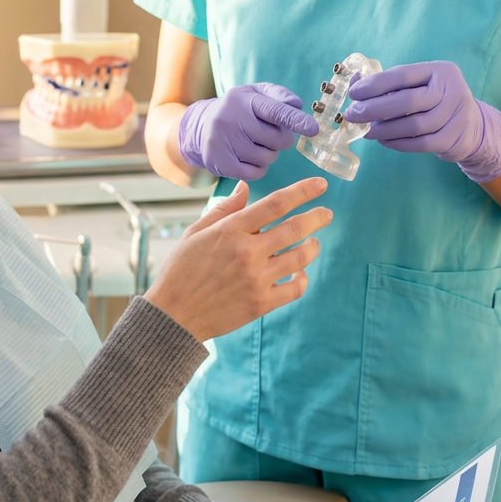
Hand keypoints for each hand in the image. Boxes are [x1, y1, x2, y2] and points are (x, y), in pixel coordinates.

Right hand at [144, 177, 331, 342]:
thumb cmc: (180, 271)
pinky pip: (295, 288)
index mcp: (231, 230)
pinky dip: (303, 278)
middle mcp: (247, 252)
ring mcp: (256, 279)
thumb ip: (224, 210)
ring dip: (313, 246)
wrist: (173, 316)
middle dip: (317, 217)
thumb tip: (246, 188)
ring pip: (300, 257)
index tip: (320, 185)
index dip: (302, 191)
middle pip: (295, 228)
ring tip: (314, 242)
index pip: (275, 204)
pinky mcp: (261, 303)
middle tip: (327, 214)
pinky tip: (300, 272)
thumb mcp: (195, 233)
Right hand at [179, 85, 318, 180]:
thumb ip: (279, 96)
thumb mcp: (256, 94)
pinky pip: (254, 173)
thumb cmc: (239, 110)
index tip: (313, 129)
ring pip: (266, 158)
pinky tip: (250, 158)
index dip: (295, 120)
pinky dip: (258, 168)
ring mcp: (221, 141)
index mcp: (244, 99)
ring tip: (257, 145)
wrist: (200, 127)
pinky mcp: (217, 161)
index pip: (274, 111)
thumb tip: (297, 106)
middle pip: (275, 139)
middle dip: (282, 140)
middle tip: (272, 135)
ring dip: (269, 154)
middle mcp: (230, 118)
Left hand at [344, 61, 500, 182]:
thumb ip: (391, 84)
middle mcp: (451, 90)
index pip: (402, 75)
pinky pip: (419, 144)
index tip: (353, 94)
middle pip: (407, 101)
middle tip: (352, 115)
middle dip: (373, 109)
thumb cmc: (435, 101)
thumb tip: (355, 84)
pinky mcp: (452, 139)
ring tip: (367, 131)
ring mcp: (455, 115)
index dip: (374, 85)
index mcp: (439, 70)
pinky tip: (383, 141)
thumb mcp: (420, 85)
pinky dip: (397, 143)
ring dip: (384, 130)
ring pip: (412, 125)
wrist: (471, 126)